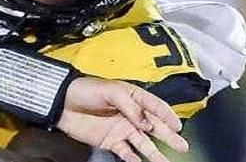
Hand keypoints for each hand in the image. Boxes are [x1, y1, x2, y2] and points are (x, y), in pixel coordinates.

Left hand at [56, 77, 188, 161]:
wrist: (63, 103)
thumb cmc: (86, 90)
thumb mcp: (111, 91)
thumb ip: (131, 107)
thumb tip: (147, 123)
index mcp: (132, 96)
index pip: (155, 106)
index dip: (167, 115)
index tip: (178, 125)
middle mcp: (130, 114)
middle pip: (154, 126)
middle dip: (168, 136)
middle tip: (182, 146)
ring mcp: (121, 128)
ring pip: (143, 143)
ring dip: (155, 152)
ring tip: (166, 161)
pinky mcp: (111, 141)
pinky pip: (126, 152)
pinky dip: (134, 160)